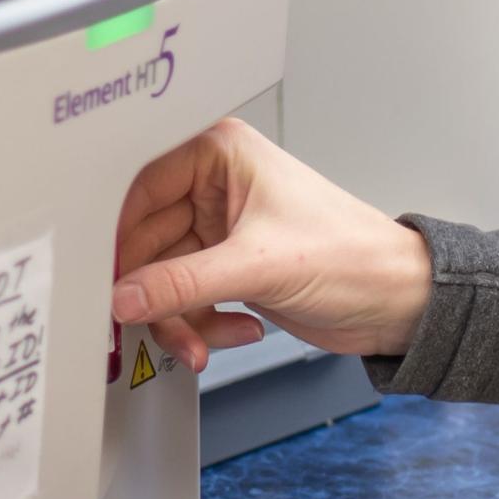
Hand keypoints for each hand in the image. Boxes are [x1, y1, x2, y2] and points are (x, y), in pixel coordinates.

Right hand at [110, 118, 435, 371]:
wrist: (395, 302)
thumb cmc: (354, 256)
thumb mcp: (259, 267)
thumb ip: (182, 284)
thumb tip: (122, 297)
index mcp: (220, 155)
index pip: (138, 188)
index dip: (118, 237)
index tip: (103, 279)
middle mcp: (213, 187)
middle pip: (141, 242)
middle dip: (154, 294)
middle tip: (156, 325)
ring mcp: (216, 230)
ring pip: (158, 279)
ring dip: (178, 320)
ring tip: (204, 344)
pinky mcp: (223, 269)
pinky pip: (181, 301)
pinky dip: (199, 326)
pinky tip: (238, 331)